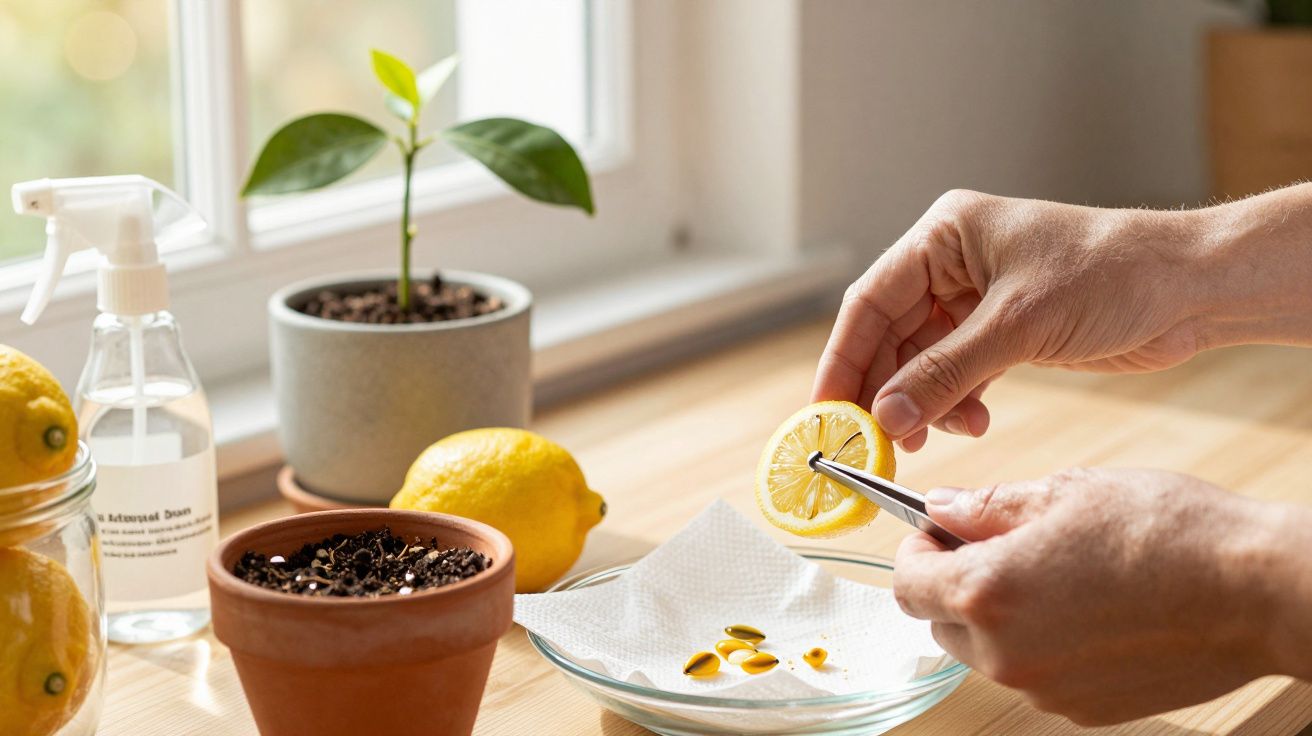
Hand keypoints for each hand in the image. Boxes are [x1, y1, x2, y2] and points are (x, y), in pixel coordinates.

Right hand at [813, 189, 1210, 450]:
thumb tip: (886, 417)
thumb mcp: (1019, 325)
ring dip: (924, 403)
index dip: (843, 358)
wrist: (1192, 287)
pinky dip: (957, 402)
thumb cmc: (1114, 274)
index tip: (826, 410)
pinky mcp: (1002, 331)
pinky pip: (956, 373)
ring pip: (921, 361)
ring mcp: (976, 299)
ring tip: (935, 436)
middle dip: (885, 390)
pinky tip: (975, 422)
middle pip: (890, 335)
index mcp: (944, 235)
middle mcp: (952, 263)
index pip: (871, 301)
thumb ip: (946, 373)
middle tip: (876, 442)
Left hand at [893, 468, 1311, 725]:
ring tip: (1053, 573)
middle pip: (940, 621)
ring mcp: (1043, 689)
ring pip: (985, 652)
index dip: (916, 550)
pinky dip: (1039, 644)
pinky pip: (1033, 674)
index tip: (937, 531)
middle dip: (955, 582)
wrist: (1256, 592)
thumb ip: (989, 506)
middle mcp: (1005, 653)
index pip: (906, 582)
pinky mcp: (1081, 710)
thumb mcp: (1066, 494)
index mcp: (986, 592)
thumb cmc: (1166, 531)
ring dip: (996, 616)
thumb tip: (941, 507)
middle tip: (997, 543)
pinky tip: (1085, 608)